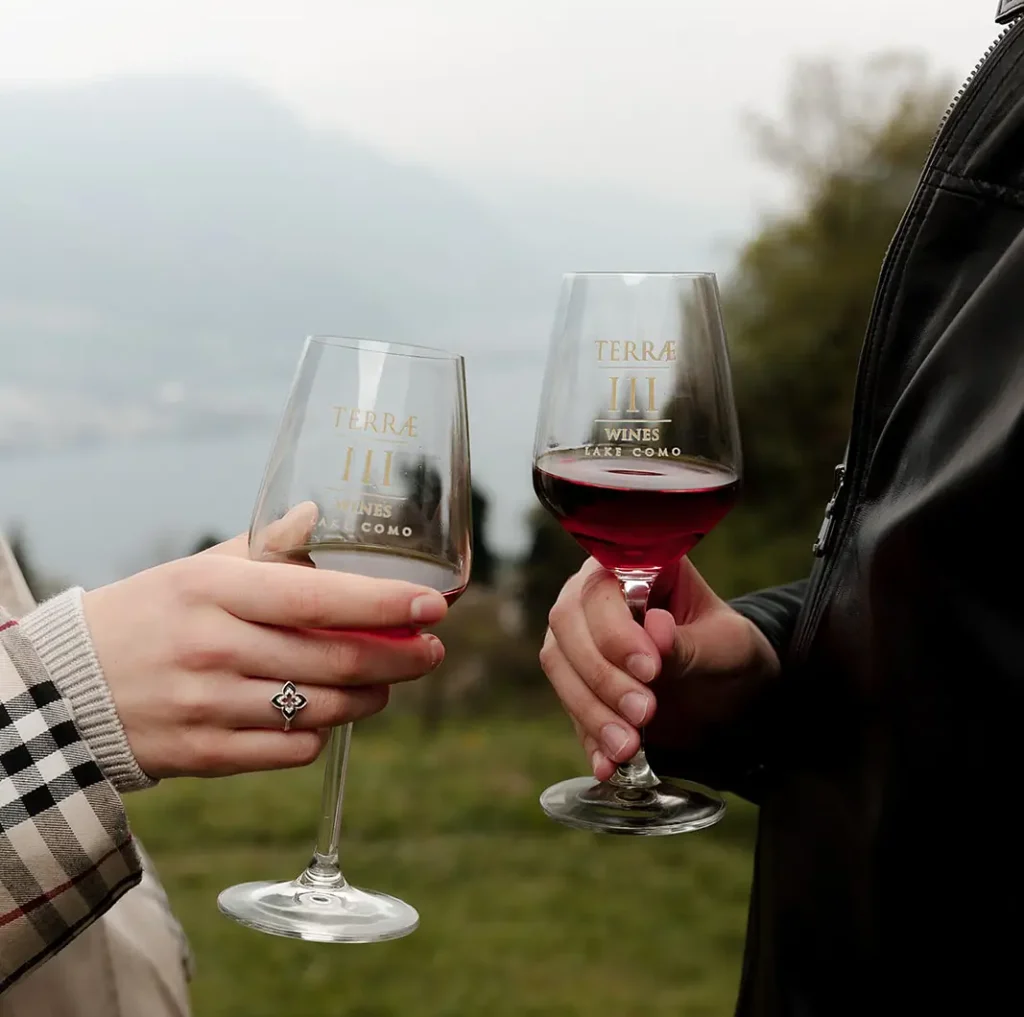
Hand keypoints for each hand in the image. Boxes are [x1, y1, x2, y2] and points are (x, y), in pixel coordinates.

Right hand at [82, 509, 447, 778]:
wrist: (68, 687)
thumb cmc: (151, 614)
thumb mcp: (200, 568)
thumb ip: (265, 547)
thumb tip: (317, 516)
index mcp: (216, 591)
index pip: (319, 598)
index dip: (385, 604)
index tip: (434, 605)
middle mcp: (214, 648)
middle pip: (335, 659)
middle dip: (401, 656)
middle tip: (431, 650)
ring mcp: (209, 706)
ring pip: (322, 709)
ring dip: (371, 696)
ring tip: (385, 680)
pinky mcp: (206, 754)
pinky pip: (292, 750)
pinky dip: (322, 732)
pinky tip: (325, 713)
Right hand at [540, 557, 779, 780]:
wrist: (726, 689)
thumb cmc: (728, 650)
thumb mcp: (727, 645)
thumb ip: (691, 641)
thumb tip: (655, 629)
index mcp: (634, 568)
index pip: (603, 586)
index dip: (615, 627)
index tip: (650, 669)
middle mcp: (594, 593)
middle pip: (568, 623)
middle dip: (603, 674)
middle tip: (646, 712)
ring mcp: (577, 635)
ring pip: (559, 663)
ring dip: (591, 709)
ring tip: (629, 747)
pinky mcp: (575, 678)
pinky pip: (568, 705)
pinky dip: (587, 736)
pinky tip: (609, 764)